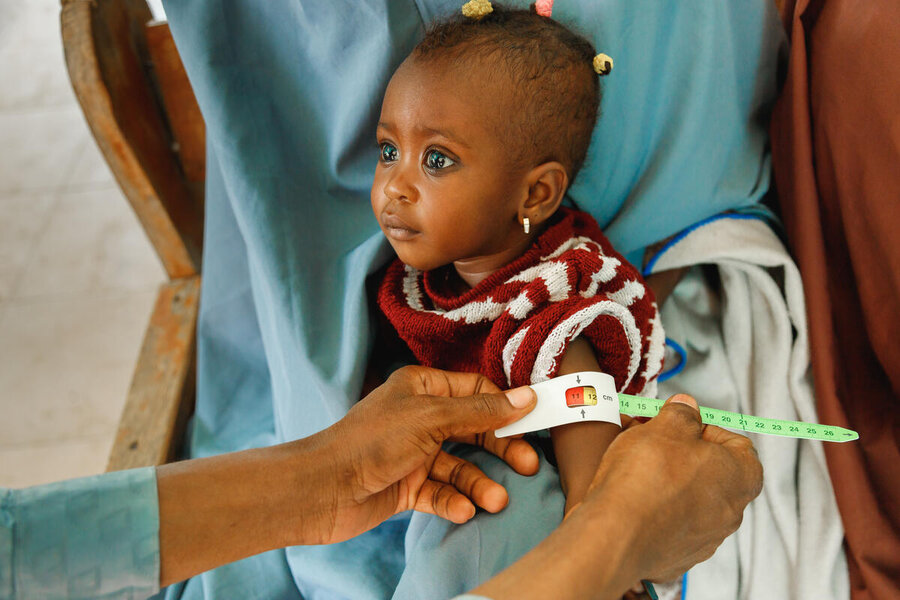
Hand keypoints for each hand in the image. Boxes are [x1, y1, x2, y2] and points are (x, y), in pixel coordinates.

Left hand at [310, 366, 538, 544]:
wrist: (323, 490)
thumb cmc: (372, 442)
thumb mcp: (432, 418)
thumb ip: (481, 411)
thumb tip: (526, 396)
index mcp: (423, 388)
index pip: (476, 391)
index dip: (505, 406)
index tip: (535, 421)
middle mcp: (420, 417)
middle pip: (474, 430)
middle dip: (500, 448)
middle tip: (527, 466)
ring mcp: (414, 453)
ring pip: (460, 466)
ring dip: (479, 483)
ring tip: (494, 501)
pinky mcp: (407, 486)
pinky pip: (440, 492)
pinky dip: (453, 501)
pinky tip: (461, 510)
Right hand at [583, 394, 763, 582]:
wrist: (617, 534)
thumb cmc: (648, 478)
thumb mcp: (666, 427)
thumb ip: (682, 414)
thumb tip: (687, 409)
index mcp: (740, 477)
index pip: (737, 444)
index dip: (705, 428)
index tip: (678, 424)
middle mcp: (731, 512)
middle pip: (709, 471)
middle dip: (680, 453)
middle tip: (650, 440)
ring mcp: (705, 539)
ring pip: (688, 498)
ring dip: (666, 480)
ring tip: (632, 466)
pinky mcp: (678, 556)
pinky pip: (668, 523)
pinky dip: (653, 509)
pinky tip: (630, 497)